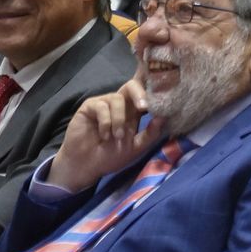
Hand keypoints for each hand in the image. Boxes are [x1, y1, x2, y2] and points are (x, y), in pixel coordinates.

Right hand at [45, 71, 163, 192]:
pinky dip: (105, 122)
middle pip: (131, 85)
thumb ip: (150, 134)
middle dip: (140, 93)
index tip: (164, 86)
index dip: (152, 86)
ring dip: (119, 119)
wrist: (86, 166)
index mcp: (133, 112)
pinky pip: (101, 106)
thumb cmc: (110, 156)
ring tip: (116, 136)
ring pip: (117, 98)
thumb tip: (163, 117)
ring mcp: (104, 104)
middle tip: (144, 107)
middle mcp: (120, 104)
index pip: (144, 94)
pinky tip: (103, 135)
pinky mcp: (90, 106)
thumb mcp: (135, 148)